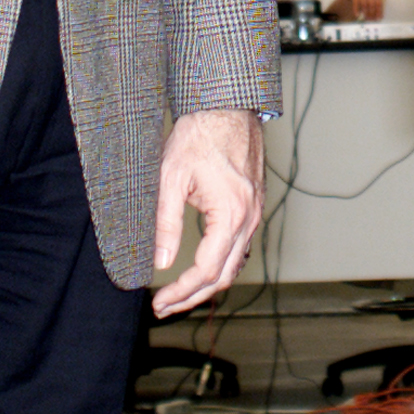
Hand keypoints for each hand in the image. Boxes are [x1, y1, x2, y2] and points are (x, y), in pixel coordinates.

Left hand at [150, 108, 263, 316]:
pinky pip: (240, 247)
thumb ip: (165, 223)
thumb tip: (160, 262)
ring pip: (235, 264)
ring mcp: (255, 213)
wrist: (227, 107)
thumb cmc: (198, 136)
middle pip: (225, 276)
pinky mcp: (253, 206)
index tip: (158, 301)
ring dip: (208, 284)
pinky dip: (221, 265)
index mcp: (230, 214)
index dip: (181, 292)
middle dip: (193, 296)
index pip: (207, 270)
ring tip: (178, 294)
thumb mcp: (170, 179)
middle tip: (164, 306)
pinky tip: (201, 267)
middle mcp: (249, 218)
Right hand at [351, 0, 383, 21]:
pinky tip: (357, 15)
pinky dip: (356, 11)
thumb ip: (379, 6)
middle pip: (371, 11)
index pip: (379, 10)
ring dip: (365, 16)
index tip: (376, 20)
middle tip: (370, 20)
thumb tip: (380, 17)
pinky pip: (356, 6)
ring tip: (365, 18)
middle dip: (371, 17)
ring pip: (365, 10)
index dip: (378, 16)